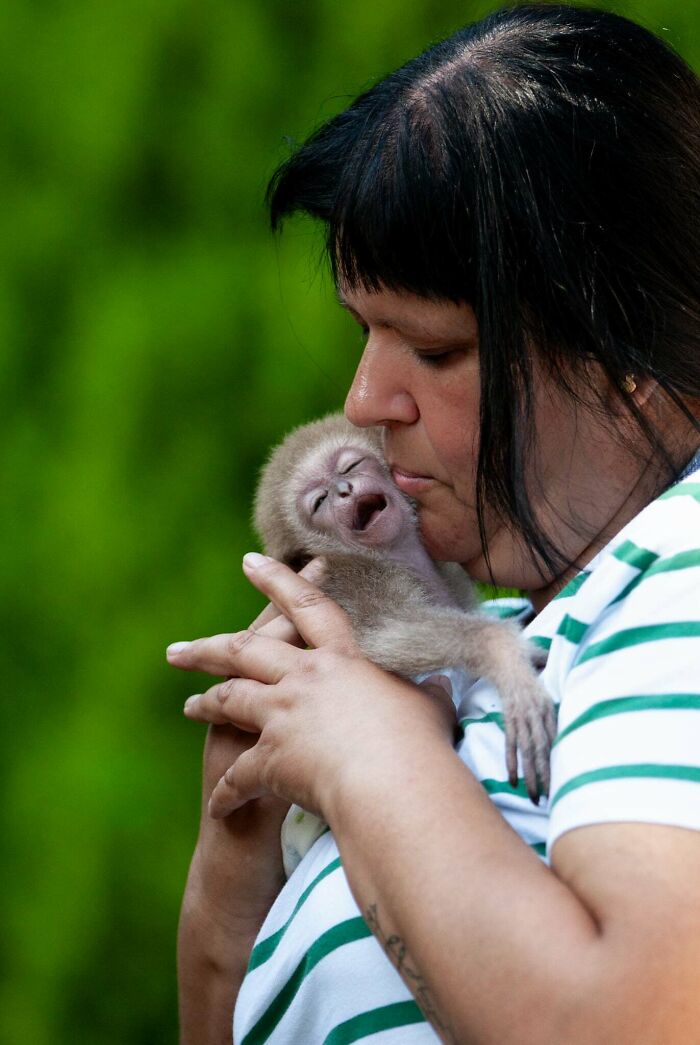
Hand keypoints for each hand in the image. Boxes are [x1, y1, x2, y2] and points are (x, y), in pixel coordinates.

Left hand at [169, 553, 456, 823]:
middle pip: (245, 651)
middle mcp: (303, 679)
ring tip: (190, 706)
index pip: (305, 606)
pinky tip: (219, 808)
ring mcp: (282, 715)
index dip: (277, 580)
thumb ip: (430, 693)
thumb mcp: (430, 708)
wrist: (395, 781)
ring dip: (207, 703)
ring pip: (230, 699)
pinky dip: (229, 794)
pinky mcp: (270, 757)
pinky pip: (239, 775)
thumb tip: (445, 685)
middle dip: (208, 648)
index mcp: (341, 659)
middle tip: (179, 650)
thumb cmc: (419, 743)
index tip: (250, 562)